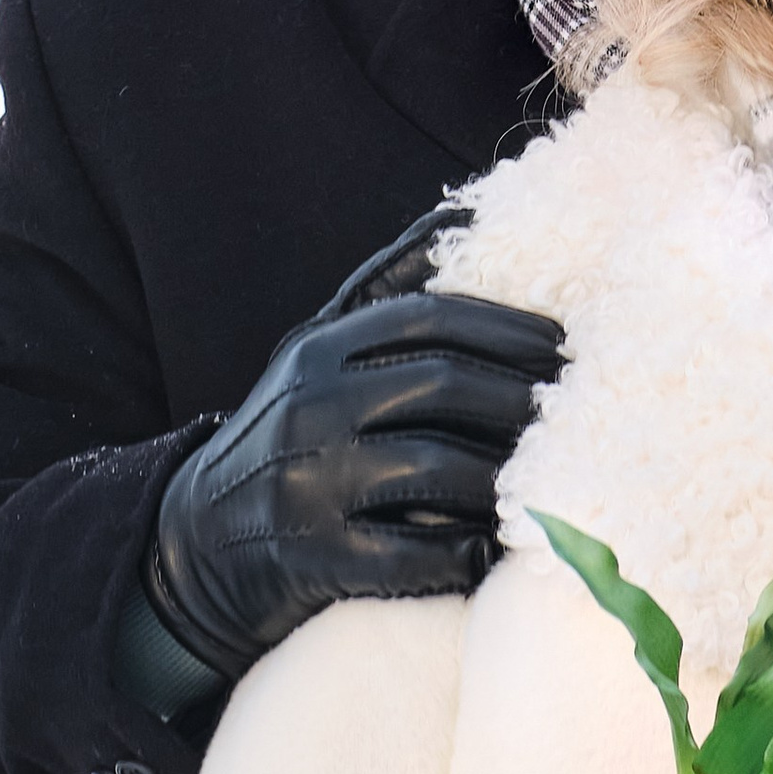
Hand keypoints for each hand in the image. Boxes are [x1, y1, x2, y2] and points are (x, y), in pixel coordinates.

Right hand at [145, 207, 565, 682]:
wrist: (193, 547)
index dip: (510, 329)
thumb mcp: (317, 355)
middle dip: (522, 398)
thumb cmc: (287, 438)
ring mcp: (308, 482)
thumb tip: (463, 215)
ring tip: (552, 480)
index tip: (568, 348)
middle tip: (579, 414)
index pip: (430, 318)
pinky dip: (463, 554)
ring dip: (505, 477)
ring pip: (436, 468)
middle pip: (443, 384)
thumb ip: (385, 290)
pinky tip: (495, 550)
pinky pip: (412, 555)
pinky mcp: (313, 558)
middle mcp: (310, 405)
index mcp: (318, 348)